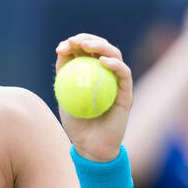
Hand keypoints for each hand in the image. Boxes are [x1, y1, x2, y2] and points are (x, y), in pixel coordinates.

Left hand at [54, 33, 133, 162]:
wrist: (90, 147)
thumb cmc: (76, 124)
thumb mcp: (64, 97)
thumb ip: (64, 76)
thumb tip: (60, 52)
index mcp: (92, 73)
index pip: (85, 51)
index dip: (75, 44)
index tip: (61, 47)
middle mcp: (107, 75)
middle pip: (101, 48)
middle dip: (87, 39)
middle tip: (74, 42)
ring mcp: (118, 83)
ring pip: (114, 56)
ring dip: (101, 46)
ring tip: (87, 45)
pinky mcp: (127, 93)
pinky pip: (123, 74)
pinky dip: (115, 65)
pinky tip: (103, 61)